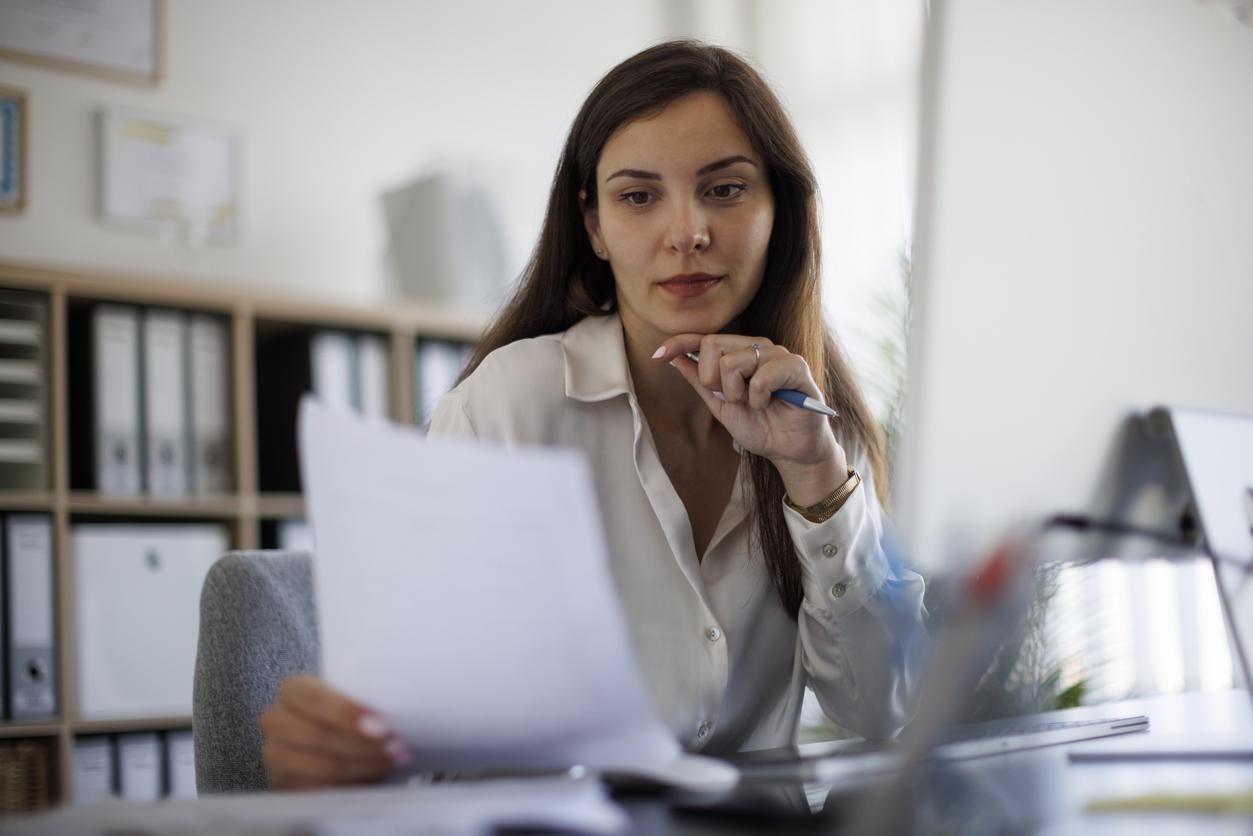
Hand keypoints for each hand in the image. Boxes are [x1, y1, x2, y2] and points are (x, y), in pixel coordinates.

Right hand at [260, 674, 408, 789]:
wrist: (317, 733)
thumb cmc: (340, 710)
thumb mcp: (346, 694)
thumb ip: (362, 698)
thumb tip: (398, 714)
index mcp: (293, 690)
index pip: (316, 700)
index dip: (348, 713)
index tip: (382, 726)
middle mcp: (276, 720)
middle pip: (319, 736)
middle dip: (364, 745)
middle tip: (398, 748)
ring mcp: (276, 755)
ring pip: (321, 766)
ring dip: (363, 766)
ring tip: (391, 763)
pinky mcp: (284, 784)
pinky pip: (319, 790)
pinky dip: (351, 785)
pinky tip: (373, 779)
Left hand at [654, 334, 847, 503]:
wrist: (790, 451)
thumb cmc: (761, 426)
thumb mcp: (722, 405)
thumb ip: (700, 381)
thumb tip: (673, 358)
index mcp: (739, 354)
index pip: (704, 339)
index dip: (679, 343)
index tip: (657, 357)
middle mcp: (757, 347)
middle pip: (713, 343)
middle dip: (711, 379)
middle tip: (731, 398)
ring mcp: (777, 354)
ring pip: (733, 360)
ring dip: (736, 391)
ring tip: (754, 404)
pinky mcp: (796, 367)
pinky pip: (763, 374)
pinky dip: (758, 396)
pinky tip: (768, 404)